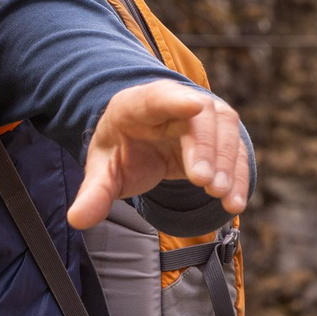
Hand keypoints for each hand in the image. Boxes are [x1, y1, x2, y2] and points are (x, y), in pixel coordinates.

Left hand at [69, 79, 247, 228]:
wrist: (142, 139)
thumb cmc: (121, 150)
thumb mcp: (103, 170)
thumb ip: (94, 192)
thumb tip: (77, 219)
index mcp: (137, 105)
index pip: (156, 97)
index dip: (174, 100)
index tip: (193, 105)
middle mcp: (175, 102)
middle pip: (198, 115)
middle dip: (204, 147)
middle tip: (204, 182)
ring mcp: (203, 114)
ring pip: (224, 128)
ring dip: (227, 163)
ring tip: (221, 195)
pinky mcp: (221, 134)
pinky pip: (237, 150)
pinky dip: (239, 175)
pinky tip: (234, 202)